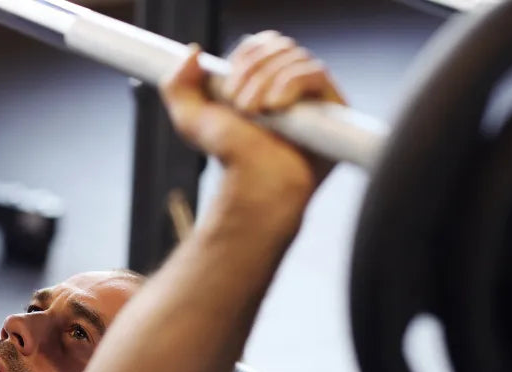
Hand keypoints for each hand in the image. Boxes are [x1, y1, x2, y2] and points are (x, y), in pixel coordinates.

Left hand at [160, 31, 345, 227]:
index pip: (262, 44)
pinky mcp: (333, 108)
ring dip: (267, 81)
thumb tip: (192, 53)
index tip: (228, 89)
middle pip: (280, 45)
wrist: (254, 186)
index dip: (245, 57)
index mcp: (263, 81)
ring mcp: (313, 96)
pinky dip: (291, 83)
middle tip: (239, 105)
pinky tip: (276, 107)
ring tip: (255, 113)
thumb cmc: (230, 160)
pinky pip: (317, 74)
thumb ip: (177, 85)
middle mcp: (290, 85)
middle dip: (253, 70)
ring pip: (296, 57)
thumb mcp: (191, 120)